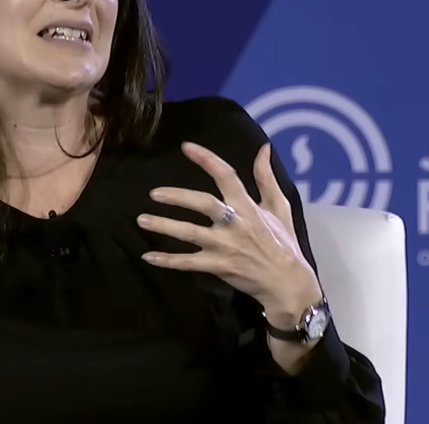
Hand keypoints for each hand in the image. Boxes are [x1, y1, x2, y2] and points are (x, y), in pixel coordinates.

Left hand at [138, 141, 322, 323]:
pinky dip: (168, 261)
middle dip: (178, 197)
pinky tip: (148, 256)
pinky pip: (188, 263)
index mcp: (247, 206)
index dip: (207, 160)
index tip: (186, 147)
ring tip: (142, 220)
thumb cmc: (283, 242)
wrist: (287, 282)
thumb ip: (266, 177)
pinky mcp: (218, 266)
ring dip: (164, 226)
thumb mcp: (279, 206)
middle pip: (203, 204)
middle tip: (154, 193)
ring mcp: (224, 246)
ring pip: (190, 233)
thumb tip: (263, 147)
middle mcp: (234, 223)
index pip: (226, 176)